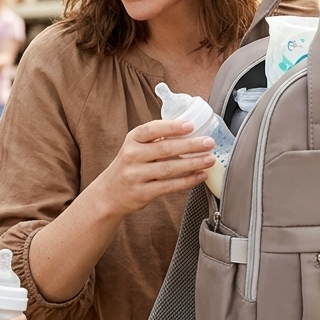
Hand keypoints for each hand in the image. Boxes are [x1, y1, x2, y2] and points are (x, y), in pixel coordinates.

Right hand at [95, 119, 216, 217]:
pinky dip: (187, 180)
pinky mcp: (143, 193)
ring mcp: (136, 175)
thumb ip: (155, 139)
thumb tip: (190, 131)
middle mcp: (132, 156)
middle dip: (190, 145)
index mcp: (132, 140)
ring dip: (193, 163)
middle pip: (165, 149)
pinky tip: (200, 176)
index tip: (191, 125)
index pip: (151, 129)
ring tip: (210, 159)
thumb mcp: (135, 147)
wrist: (109, 194)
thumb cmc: (130, 166)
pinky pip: (169, 186)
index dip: (172, 127)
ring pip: (169, 168)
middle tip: (209, 142)